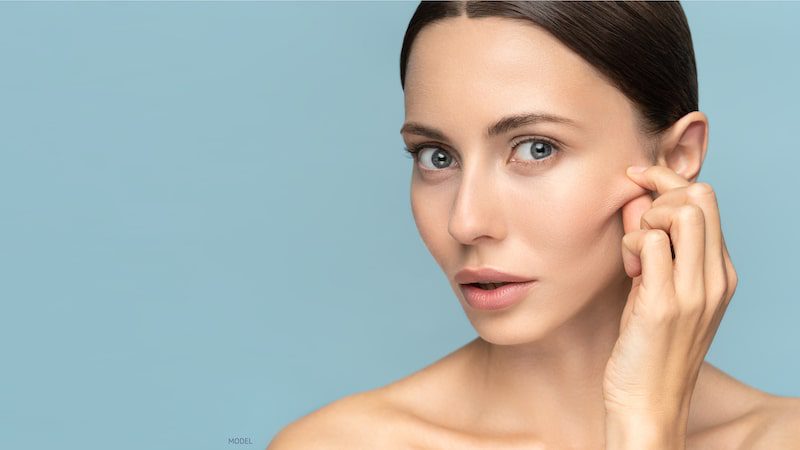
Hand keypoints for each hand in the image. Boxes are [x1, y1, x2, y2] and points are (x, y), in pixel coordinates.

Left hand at [602, 165, 738, 440]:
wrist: (648, 402)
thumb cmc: (648, 346)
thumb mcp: (658, 291)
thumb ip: (656, 249)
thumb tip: (638, 201)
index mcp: (719, 273)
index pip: (707, 200)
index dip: (668, 180)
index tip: (637, 177)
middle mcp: (715, 278)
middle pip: (701, 195)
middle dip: (659, 190)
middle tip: (635, 218)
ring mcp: (694, 291)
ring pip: (682, 211)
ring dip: (647, 218)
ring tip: (633, 252)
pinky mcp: (665, 304)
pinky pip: (652, 241)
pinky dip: (632, 243)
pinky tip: (626, 269)